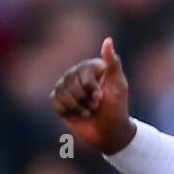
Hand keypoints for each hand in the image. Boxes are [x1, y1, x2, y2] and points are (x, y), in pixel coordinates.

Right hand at [49, 37, 135, 154]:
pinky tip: (78, 114)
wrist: (109, 133)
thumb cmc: (117, 109)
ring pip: (61, 92)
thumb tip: (108, 40)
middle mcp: (77, 73)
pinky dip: (67, 111)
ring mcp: (67, 86)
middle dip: (84, 99)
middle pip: (70, 82)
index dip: (91, 88)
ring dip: (77, 107)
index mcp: (91, 67)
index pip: (82, 73)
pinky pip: (55, 101)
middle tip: (96, 106)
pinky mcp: (59, 99)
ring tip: (89, 111)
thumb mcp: (119, 86)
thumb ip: (113, 63)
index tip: (101, 97)